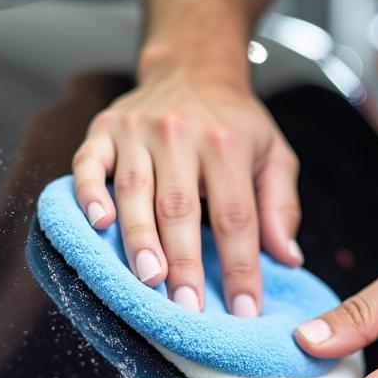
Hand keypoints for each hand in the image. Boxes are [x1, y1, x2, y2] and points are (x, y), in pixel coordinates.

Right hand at [70, 63, 301, 315]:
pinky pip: (89, 163)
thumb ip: (281, 206)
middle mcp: (181, 133)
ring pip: (135, 192)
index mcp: (227, 143)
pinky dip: (89, 193)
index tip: (244, 310)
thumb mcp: (274, 153)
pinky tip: (97, 224)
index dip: (240, 266)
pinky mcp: (103, 130)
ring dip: (139, 240)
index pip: (236, 216)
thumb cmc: (234, 123)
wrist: (192, 67)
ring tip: (148, 282)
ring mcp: (137, 131)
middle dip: (184, 263)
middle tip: (187, 308)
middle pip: (180, 208)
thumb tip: (288, 258)